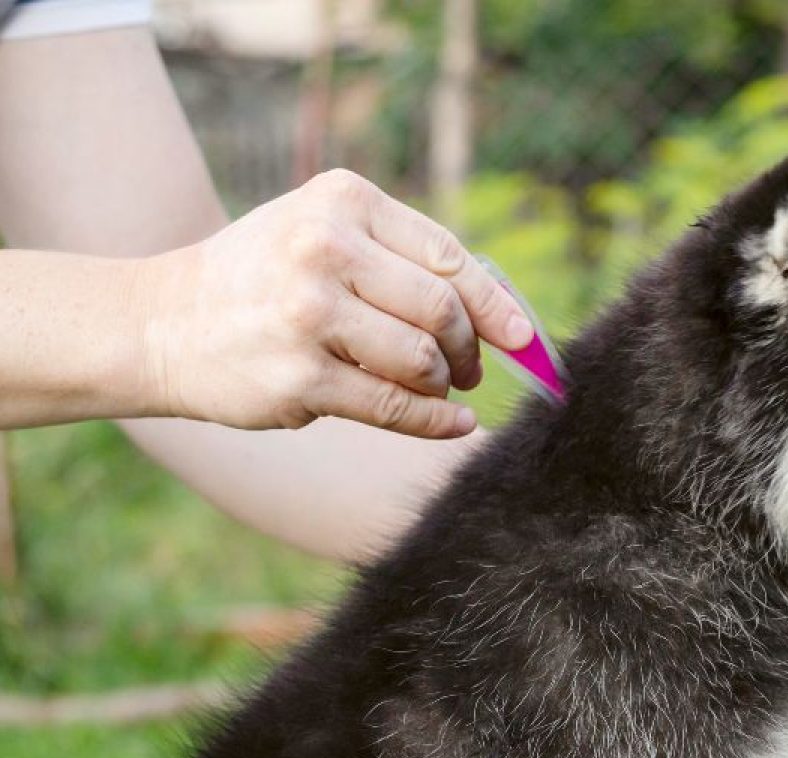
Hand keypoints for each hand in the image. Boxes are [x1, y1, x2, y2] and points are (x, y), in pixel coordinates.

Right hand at [140, 169, 533, 437]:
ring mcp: (309, 314)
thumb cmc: (263, 277)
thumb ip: (401, 259)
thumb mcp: (322, 233)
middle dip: (470, 349)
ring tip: (440, 388)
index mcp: (343, 201)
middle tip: (469, 370)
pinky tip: (453, 425)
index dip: (496, 304)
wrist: (162, 322)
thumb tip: (501, 313)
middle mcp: (325, 248)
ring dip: (445, 384)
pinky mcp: (299, 378)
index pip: (447, 256)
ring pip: (422, 360)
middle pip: (443, 310)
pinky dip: (436, 423)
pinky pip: (394, 407)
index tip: (524, 338)